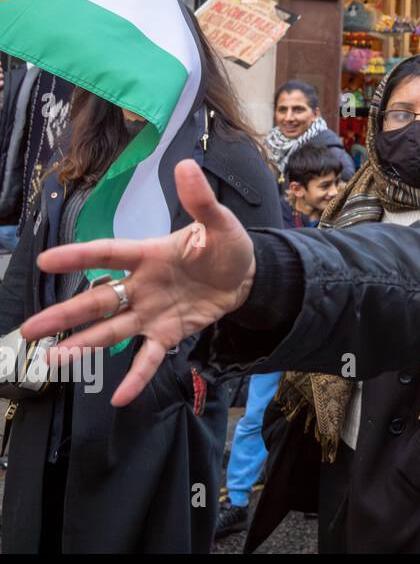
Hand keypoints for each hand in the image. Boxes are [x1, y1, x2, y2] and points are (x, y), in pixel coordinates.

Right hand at [22, 159, 256, 406]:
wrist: (247, 276)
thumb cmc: (225, 246)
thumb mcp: (219, 223)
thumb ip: (201, 201)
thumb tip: (187, 165)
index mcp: (148, 254)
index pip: (108, 254)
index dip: (79, 256)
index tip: (45, 261)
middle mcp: (142, 285)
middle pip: (98, 300)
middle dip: (65, 314)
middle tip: (29, 329)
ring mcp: (152, 312)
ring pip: (112, 330)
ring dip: (85, 344)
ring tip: (54, 359)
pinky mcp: (169, 333)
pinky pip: (149, 357)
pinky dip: (136, 377)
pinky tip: (118, 398)